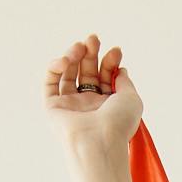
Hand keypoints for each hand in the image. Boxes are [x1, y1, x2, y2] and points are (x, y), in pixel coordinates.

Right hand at [44, 35, 141, 162]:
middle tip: (94, 38)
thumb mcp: (131, 98)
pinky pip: (50, 83)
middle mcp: (88, 105)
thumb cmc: (118, 123)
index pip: (106, 77)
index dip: (110, 61)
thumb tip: (120, 70)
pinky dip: (55, 67)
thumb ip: (125, 82)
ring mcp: (70, 106)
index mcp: (107, 105)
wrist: (99, 142)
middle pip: (87, 72)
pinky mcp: (53, 107)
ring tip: (80, 46)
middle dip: (90, 53)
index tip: (116, 51)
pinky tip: (65, 60)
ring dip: (73, 56)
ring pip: (68, 74)